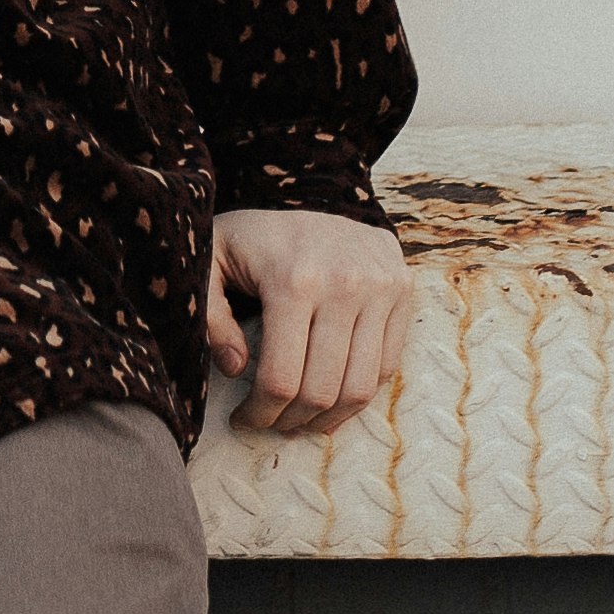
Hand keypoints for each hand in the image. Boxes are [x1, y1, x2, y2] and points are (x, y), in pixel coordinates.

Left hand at [200, 205, 408, 438]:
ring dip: (329, 418)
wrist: (313, 190)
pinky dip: (359, 393)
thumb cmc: (254, 237)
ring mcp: (380, 287)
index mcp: (293, 280)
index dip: (260, 414)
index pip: (281, 378)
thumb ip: (210, 315)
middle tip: (271, 423)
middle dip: (291, 421)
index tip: (243, 421)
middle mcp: (344, 284)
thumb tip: (235, 368)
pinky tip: (331, 397)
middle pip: (322, 390)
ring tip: (302, 420)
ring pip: (360, 387)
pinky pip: (387, 365)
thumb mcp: (212, 261)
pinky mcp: (402, 290)